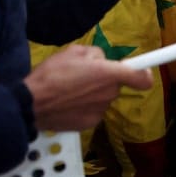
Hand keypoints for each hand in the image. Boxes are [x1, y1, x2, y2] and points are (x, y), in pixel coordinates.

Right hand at [24, 45, 152, 131]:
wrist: (30, 105)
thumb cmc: (52, 75)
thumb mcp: (73, 52)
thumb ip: (95, 54)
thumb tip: (102, 61)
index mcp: (109, 74)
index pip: (142, 78)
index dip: (145, 74)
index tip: (143, 70)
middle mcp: (109, 94)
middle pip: (116, 85)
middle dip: (105, 79)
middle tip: (83, 75)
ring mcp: (101, 111)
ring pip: (103, 98)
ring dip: (94, 94)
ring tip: (70, 90)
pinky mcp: (90, 124)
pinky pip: (93, 110)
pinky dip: (85, 107)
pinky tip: (67, 104)